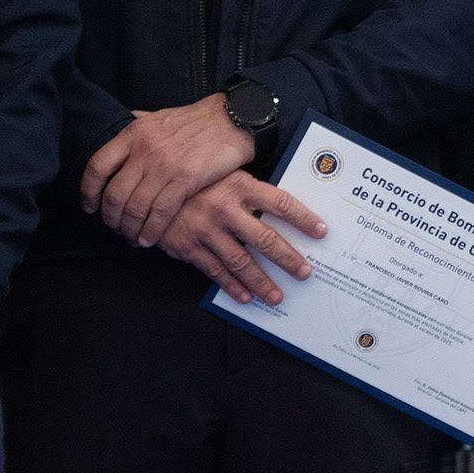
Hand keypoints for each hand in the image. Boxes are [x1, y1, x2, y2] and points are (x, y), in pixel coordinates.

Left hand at [83, 94, 256, 247]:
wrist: (234, 118)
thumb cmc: (199, 119)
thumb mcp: (161, 115)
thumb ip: (140, 122)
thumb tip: (126, 119)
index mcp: (134, 133)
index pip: (97, 167)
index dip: (88, 192)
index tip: (90, 206)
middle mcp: (145, 150)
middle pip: (114, 194)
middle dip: (110, 218)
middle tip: (115, 227)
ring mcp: (164, 165)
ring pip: (135, 208)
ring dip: (129, 228)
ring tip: (132, 236)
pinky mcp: (185, 179)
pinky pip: (160, 213)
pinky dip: (151, 230)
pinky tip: (148, 238)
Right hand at [157, 172, 324, 305]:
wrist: (152, 190)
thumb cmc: (199, 182)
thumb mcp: (227, 175)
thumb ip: (252, 193)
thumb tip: (284, 211)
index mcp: (240, 186)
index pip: (281, 203)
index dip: (303, 218)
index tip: (321, 231)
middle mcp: (225, 208)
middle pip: (264, 238)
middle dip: (288, 258)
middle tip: (305, 273)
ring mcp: (206, 230)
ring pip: (241, 261)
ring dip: (262, 281)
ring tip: (277, 296)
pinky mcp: (189, 247)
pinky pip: (216, 271)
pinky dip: (232, 286)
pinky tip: (246, 297)